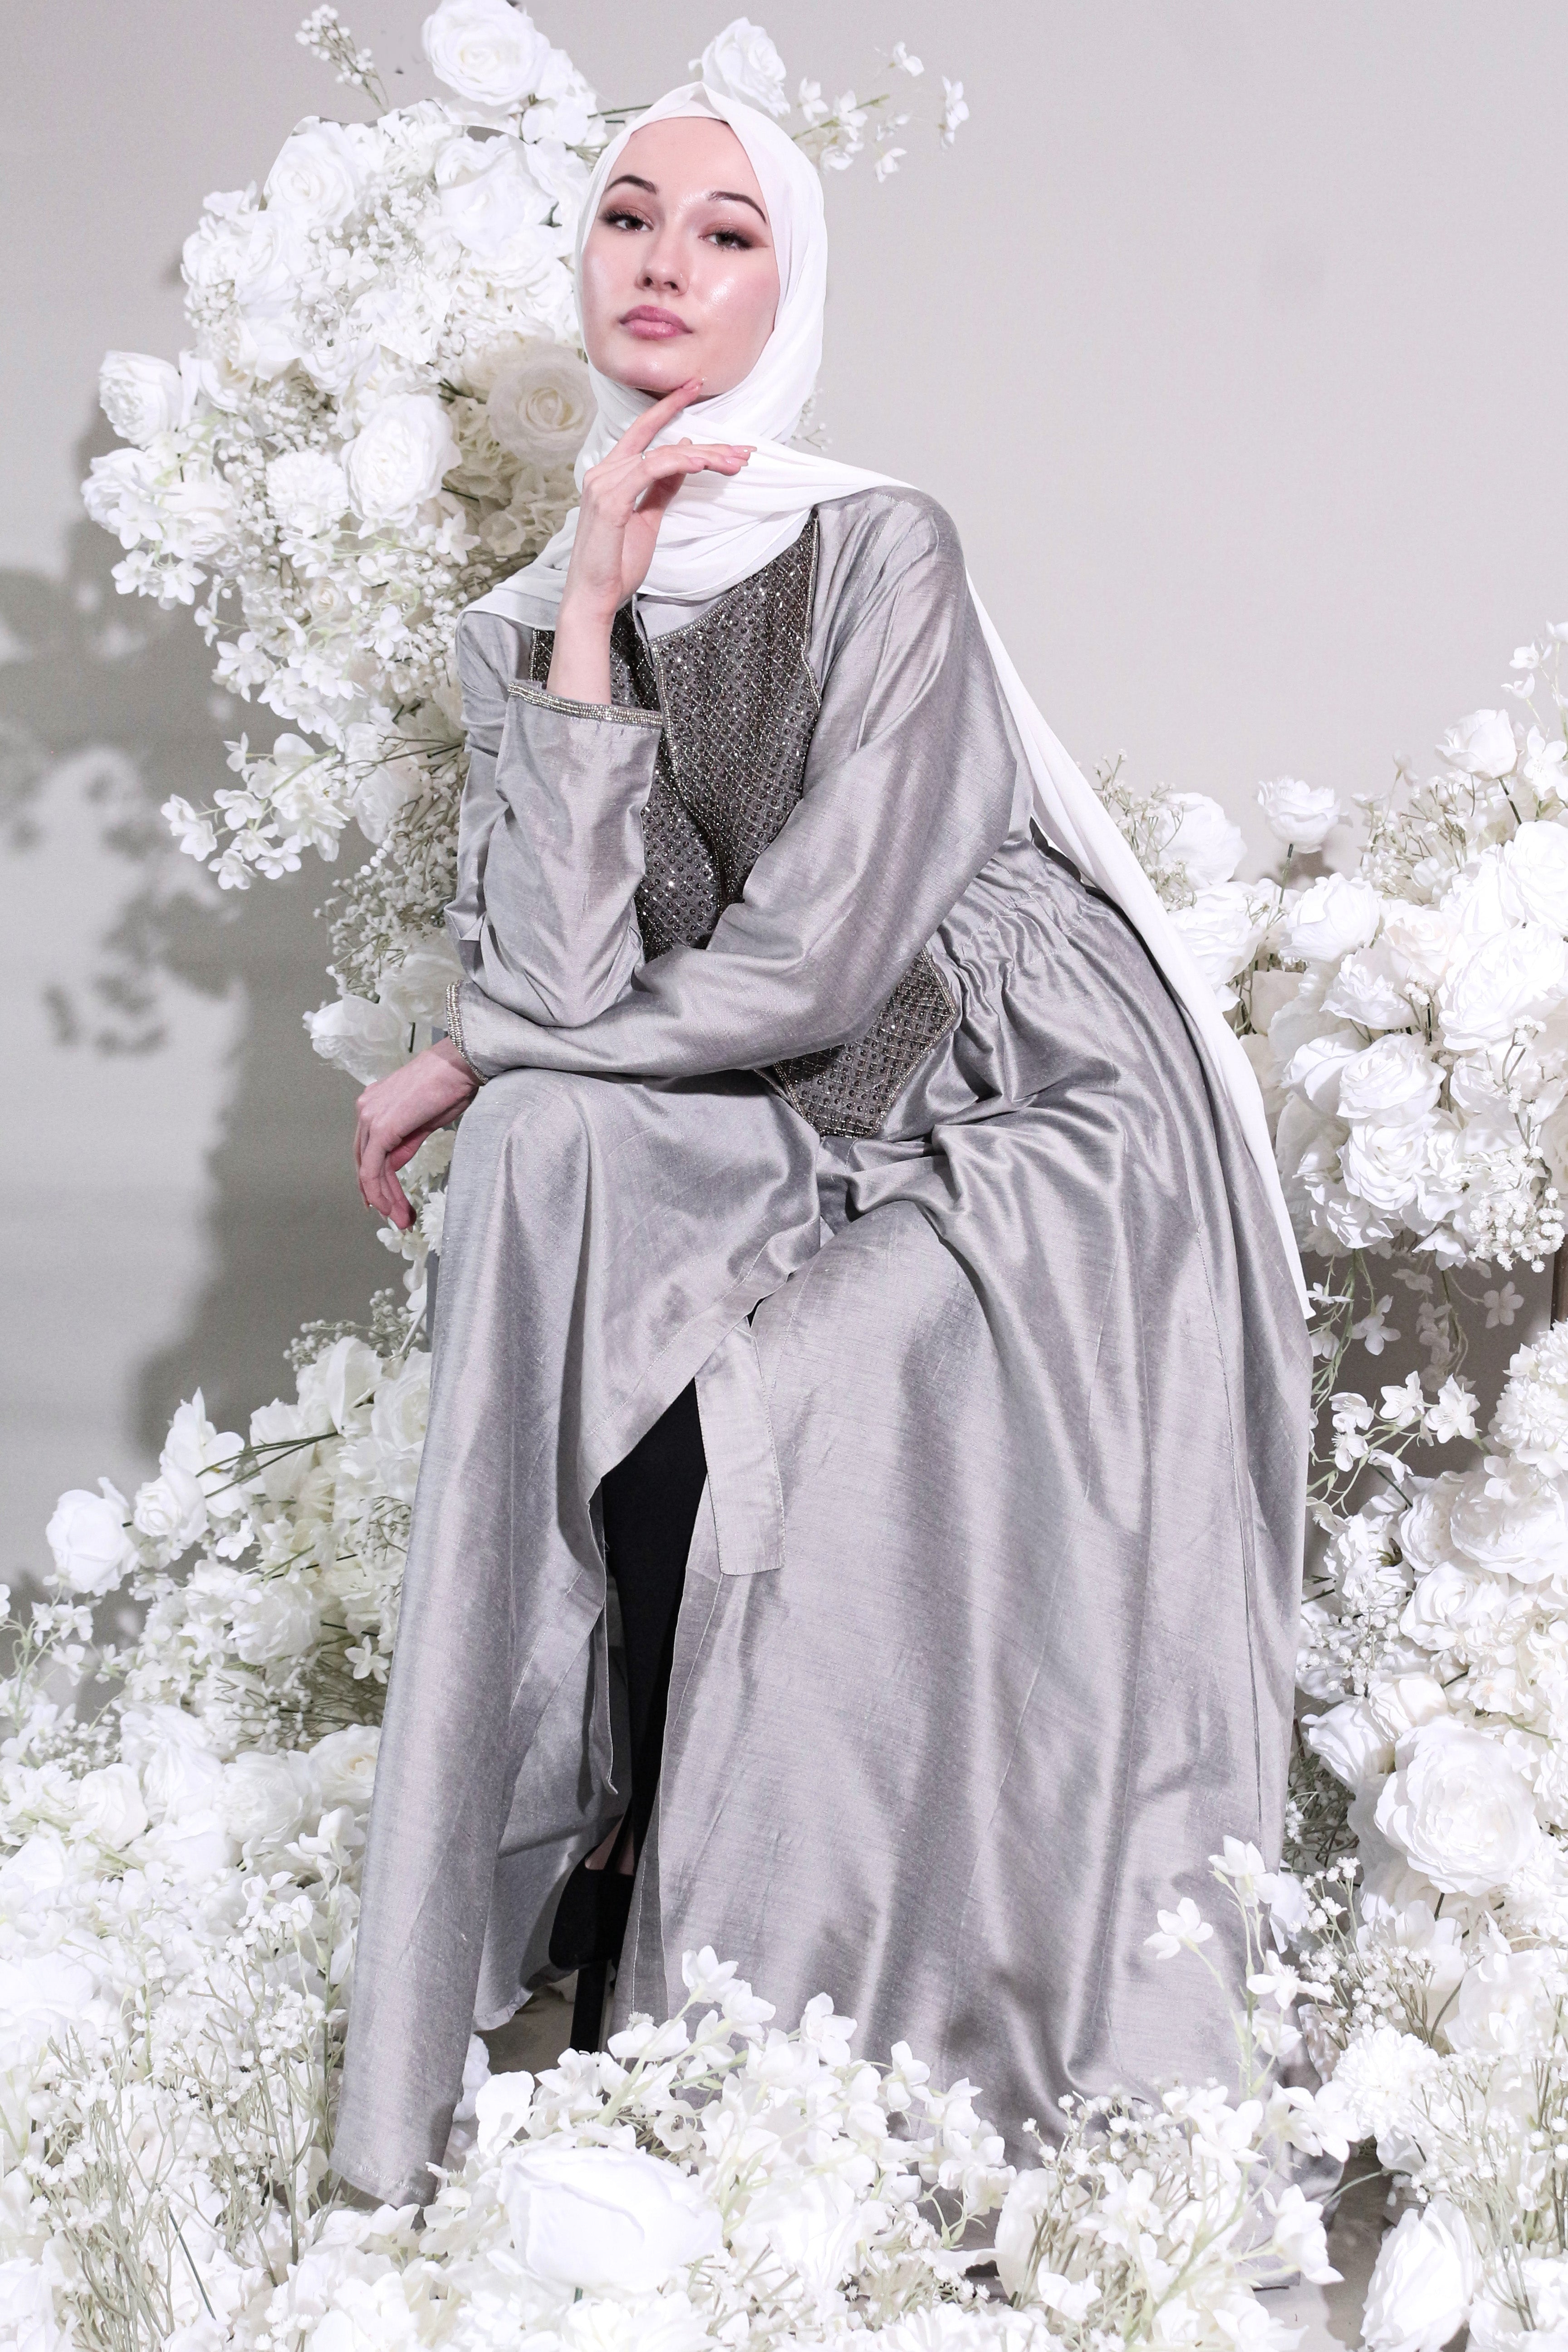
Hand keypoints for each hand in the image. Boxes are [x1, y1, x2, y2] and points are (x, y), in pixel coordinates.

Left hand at [355, 1039, 477, 1230]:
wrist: (461, 1064)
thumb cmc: (451, 1084)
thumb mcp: (425, 1120)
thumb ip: (405, 1141)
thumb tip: (395, 1162)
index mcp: (374, 1104)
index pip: (369, 1150)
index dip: (376, 1180)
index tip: (387, 1202)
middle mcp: (366, 1109)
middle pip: (365, 1161)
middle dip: (380, 1193)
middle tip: (397, 1217)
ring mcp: (370, 1117)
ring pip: (369, 1168)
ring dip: (384, 1198)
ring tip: (401, 1219)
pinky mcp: (382, 1127)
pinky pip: (373, 1167)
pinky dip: (381, 1190)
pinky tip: (392, 1207)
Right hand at [548, 379, 751, 703]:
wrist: (594, 598)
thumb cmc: (616, 564)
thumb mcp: (647, 518)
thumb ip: (663, 486)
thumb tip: (684, 455)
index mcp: (610, 474)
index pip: (642, 430)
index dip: (669, 406)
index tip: (696, 388)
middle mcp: (603, 472)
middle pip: (660, 442)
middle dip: (706, 442)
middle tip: (742, 447)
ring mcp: (603, 484)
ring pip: (661, 454)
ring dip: (704, 456)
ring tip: (734, 462)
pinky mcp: (609, 502)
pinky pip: (649, 470)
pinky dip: (678, 463)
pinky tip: (701, 462)